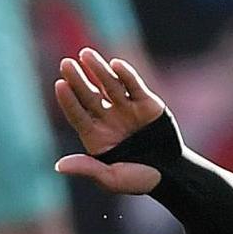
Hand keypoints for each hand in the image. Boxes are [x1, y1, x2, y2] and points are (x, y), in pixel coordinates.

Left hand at [54, 48, 168, 193]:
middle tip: (66, 63)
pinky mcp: (147, 102)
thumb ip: (88, 169)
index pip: (78, 114)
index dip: (68, 100)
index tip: (59, 84)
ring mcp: (127, 109)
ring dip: (98, 69)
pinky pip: (134, 85)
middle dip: (78, 79)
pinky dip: (126, 74)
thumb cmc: (140, 179)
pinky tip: (115, 64)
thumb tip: (59, 166)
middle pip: (89, 95)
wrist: (174, 173)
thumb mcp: (112, 178)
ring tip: (86, 54)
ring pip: (109, 85)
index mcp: (96, 136)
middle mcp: (109, 119)